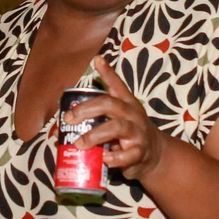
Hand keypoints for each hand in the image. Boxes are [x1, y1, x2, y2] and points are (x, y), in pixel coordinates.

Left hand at [67, 57, 170, 181]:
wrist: (154, 155)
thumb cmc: (128, 134)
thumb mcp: (117, 119)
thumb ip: (97, 117)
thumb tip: (63, 122)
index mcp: (126, 103)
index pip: (117, 85)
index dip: (108, 72)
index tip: (97, 60)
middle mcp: (133, 114)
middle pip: (110, 104)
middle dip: (87, 109)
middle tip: (69, 118)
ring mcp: (138, 132)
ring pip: (117, 127)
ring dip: (95, 135)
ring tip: (79, 143)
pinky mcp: (139, 152)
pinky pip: (127, 155)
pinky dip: (113, 157)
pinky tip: (103, 158)